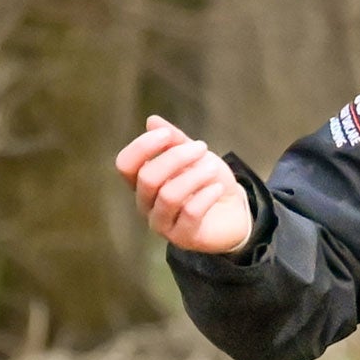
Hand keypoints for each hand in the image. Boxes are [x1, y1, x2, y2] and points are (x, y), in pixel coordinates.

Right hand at [115, 117, 254, 254]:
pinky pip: (190, 213)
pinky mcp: (183, 238)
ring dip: (194, 176)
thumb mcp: (194, 156)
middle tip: (201, 148)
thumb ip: (174, 140)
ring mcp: (162, 224)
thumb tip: (152, 121)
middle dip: (176, 158)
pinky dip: (206, 195)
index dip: (142, 147)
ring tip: (213, 168)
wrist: (234, 213)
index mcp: (142, 182)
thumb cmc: (207, 182)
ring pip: (168, 196)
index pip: (125, 165)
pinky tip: (217, 188)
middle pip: (147, 178)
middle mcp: (146, 205)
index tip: (167, 134)